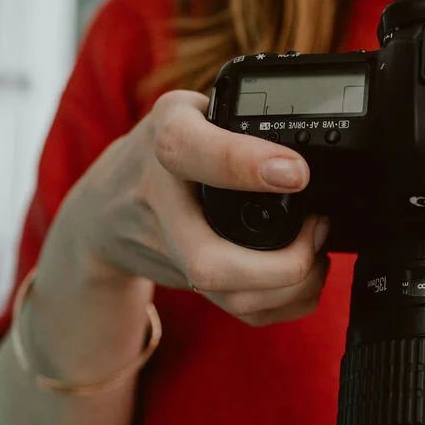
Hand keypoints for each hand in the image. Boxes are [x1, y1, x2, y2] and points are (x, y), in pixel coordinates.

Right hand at [57, 90, 329, 326]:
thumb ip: (239, 120)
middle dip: (283, 264)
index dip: (245, 165)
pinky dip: (286, 304)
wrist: (106, 210)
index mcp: (167, 142)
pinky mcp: (190, 285)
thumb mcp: (191, 111)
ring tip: (319, 255)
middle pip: (210, 262)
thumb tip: (311, 146)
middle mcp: (161, 204)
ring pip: (233, 298)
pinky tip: (304, 278)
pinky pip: (243, 313)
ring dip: (293, 288)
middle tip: (319, 229)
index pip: (191, 152)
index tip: (296, 173)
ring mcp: (173, 254)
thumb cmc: (164, 153)